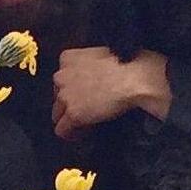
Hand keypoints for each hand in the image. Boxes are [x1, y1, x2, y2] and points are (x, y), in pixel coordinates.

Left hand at [52, 47, 169, 138]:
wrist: (133, 77)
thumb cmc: (126, 63)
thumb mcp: (100, 55)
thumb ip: (88, 65)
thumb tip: (92, 76)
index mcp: (68, 58)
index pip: (61, 78)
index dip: (72, 89)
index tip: (82, 96)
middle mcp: (61, 76)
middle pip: (57, 96)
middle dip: (70, 104)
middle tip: (86, 110)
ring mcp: (65, 95)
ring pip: (57, 114)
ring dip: (69, 119)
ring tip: (85, 124)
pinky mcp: (73, 113)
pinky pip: (63, 130)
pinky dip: (72, 134)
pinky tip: (83, 134)